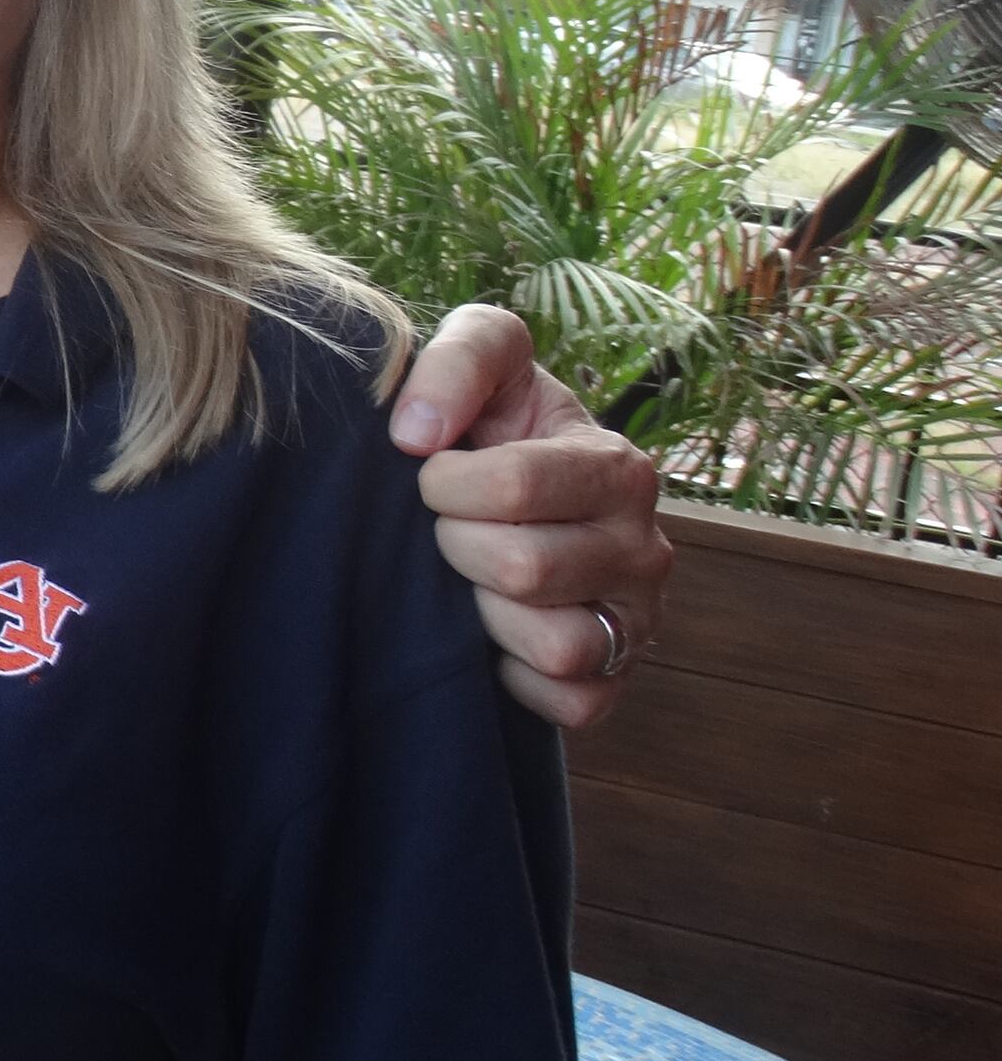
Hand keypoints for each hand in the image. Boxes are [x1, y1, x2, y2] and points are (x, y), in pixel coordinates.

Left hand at [392, 303, 671, 730]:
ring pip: (556, 645)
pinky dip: (518, 678)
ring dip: (488, 614)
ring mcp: (638, 619)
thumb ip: (459, 360)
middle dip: (457, 545)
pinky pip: (570, 703)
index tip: (431, 472)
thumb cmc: (493, 420)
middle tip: (448, 527)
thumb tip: (415, 431)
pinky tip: (493, 633)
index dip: (445, 483)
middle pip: (526, 569)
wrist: (501, 487)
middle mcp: (645, 547)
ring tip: (473, 579)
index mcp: (617, 467)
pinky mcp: (616, 678)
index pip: (515, 486)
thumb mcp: (484, 357)